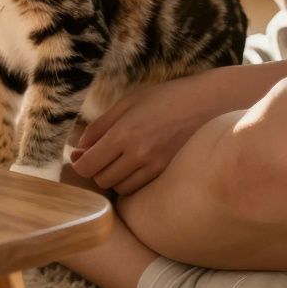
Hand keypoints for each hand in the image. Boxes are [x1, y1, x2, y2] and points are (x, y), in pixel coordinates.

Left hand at [70, 68, 236, 194]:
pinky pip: (139, 188)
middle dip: (96, 170)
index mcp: (124, 134)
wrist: (207, 104)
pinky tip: (136, 165)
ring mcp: (156, 167)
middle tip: (101, 154)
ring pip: (120, 188)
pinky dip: (131, 181)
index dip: (80, 163)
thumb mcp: (126, 104)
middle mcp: (139, 154)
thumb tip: (79, 150)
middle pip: (102, 180)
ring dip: (114, 177)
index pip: (88, 166)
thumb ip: (99, 127)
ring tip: (120, 159)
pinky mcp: (168, 174)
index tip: (81, 156)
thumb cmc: (163, 99)